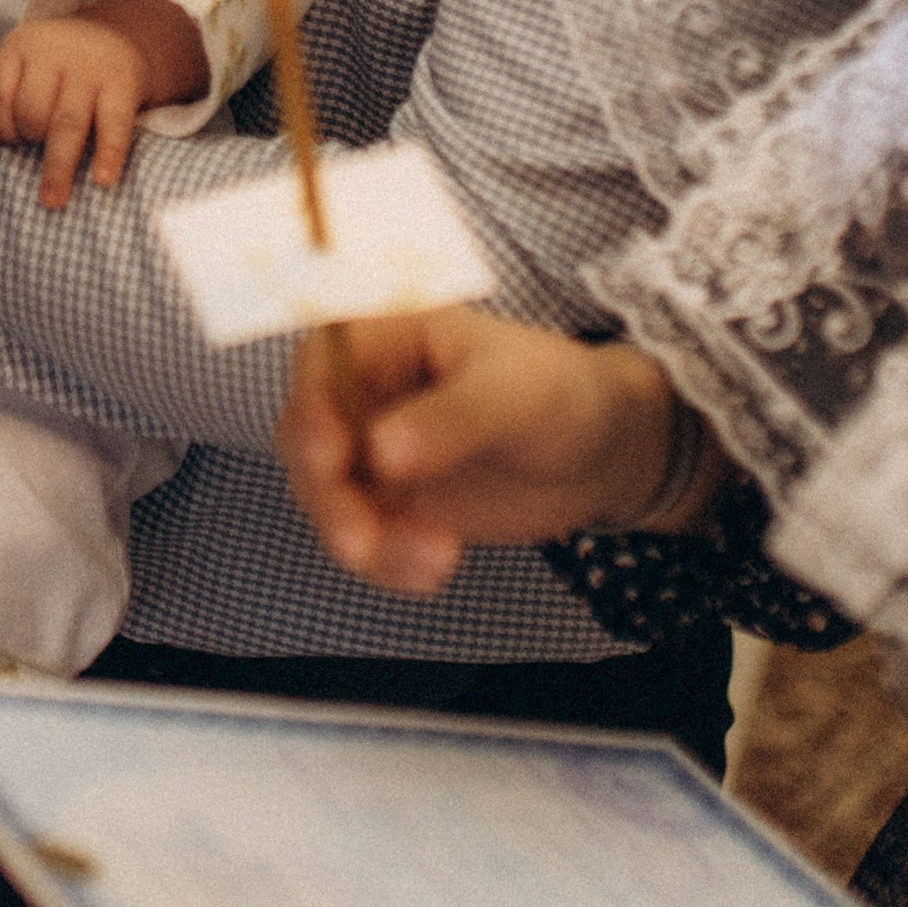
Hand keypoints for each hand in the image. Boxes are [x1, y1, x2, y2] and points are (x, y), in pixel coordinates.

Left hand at [0, 0, 201, 208]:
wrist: (121, 35)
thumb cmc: (60, 64)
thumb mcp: (30, 60)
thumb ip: (13, 93)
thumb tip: (8, 151)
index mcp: (23, 44)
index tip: (11, 142)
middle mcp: (56, 51)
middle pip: (31, 110)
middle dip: (31, 138)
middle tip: (36, 151)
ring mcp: (90, 67)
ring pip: (66, 124)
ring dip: (57, 167)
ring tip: (52, 201)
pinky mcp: (123, 83)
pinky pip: (113, 125)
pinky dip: (108, 154)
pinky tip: (101, 180)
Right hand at [277, 311, 680, 592]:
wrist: (600, 453)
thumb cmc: (559, 392)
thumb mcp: (514, 395)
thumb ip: (451, 419)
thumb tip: (381, 453)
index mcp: (385, 336)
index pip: (321, 362)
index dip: (311, 406)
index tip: (331, 456)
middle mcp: (363, 390)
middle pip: (308, 438)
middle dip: (328, 495)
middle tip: (360, 543)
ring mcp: (369, 448)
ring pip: (327, 498)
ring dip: (363, 539)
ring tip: (436, 562)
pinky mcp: (387, 502)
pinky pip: (362, 536)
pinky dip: (388, 562)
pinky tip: (436, 570)